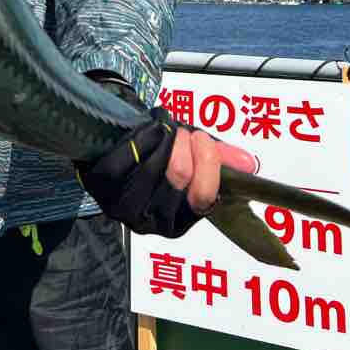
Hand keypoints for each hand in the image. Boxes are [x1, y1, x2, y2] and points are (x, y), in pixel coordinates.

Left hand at [76, 110, 257, 237]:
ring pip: (152, 167)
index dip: (207, 165)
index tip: (204, 141)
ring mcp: (121, 207)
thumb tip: (249, 164)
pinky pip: (125, 159)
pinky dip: (139, 137)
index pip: (202, 200)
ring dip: (162, 138)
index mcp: (178, 222)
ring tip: (165, 127)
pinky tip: (145, 131)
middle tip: (184, 131)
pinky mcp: (100, 187)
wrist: (117, 140)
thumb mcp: (193, 155)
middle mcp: (149, 222)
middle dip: (185, 144)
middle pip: (178, 177)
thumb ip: (220, 160)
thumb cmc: (158, 152)